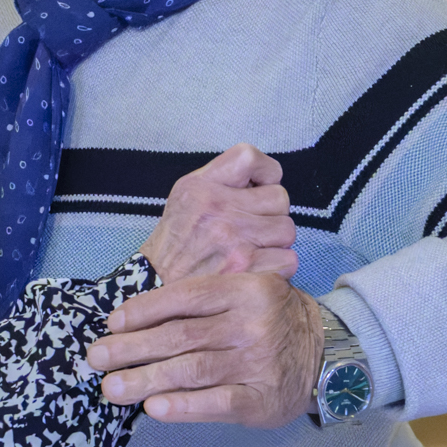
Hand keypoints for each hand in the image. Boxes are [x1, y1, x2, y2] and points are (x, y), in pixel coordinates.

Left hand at [85, 272, 322, 427]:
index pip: (184, 297)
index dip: (144, 310)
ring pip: (192, 370)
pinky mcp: (263, 399)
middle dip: (132, 348)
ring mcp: (258, 362)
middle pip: (181, 336)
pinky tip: (154, 409)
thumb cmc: (271, 318)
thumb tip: (134, 317)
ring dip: (146, 380)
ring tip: (112, 388)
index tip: (112, 323)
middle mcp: (251, 323)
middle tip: (96, 358)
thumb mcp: (245, 292)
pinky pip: (217, 403)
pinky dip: (183, 407)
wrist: (327, 351)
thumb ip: (203, 300)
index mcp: (244, 288)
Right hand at [137, 143, 297, 282]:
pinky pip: (289, 259)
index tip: (258, 189)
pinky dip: (278, 266)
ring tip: (254, 249)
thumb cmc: (177, 243)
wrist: (157, 288)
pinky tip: (259, 268)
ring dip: (276, 242)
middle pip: (279, 197)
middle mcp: (217, 209)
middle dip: (270, 214)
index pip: (250, 157)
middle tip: (251, 228)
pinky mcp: (246, 270)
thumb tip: (263, 180)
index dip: (264, 173)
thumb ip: (221, 181)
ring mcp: (233, 240)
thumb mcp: (185, 197)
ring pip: (287, 229)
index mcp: (201, 186)